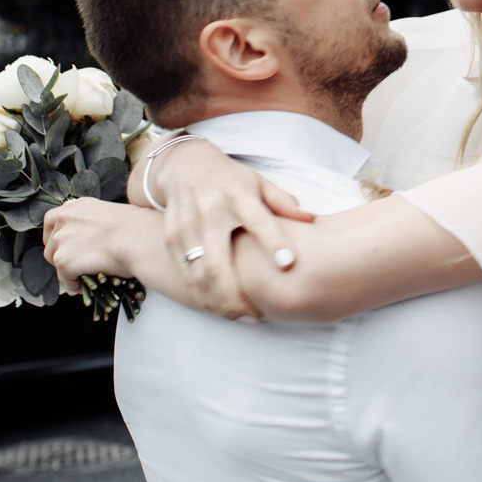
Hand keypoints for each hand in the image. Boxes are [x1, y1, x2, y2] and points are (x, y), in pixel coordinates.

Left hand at [42, 197, 156, 292]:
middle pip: (51, 243)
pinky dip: (74, 285)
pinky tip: (88, 287)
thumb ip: (94, 223)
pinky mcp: (63, 260)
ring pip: (56, 261)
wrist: (139, 240)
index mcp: (78, 206)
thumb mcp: (112, 215)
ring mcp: (62, 239)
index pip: (52, 219)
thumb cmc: (137, 229)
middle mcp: (65, 219)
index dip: (56, 236)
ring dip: (68, 271)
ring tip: (84, 278)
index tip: (64, 246)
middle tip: (77, 265)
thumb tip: (96, 238)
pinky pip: (64, 278)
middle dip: (61, 255)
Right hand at [141, 138, 313, 320]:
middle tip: (255, 317)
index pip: (258, 220)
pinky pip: (184, 274)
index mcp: (238, 194)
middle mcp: (209, 209)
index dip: (273, 241)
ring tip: (240, 317)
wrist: (182, 164)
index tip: (288, 264)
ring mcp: (186, 225)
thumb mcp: (258, 182)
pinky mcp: (171, 237)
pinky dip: (200, 295)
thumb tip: (310, 218)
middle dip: (234, 296)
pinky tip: (218, 307)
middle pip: (218, 262)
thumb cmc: (230, 179)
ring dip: (217, 302)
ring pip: (198, 275)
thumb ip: (282, 201)